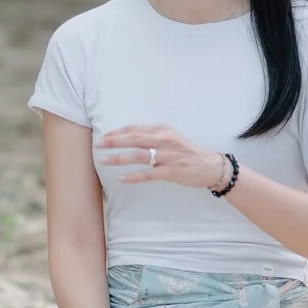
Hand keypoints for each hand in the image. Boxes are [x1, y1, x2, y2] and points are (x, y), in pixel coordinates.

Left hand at [98, 125, 229, 191]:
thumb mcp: (170, 138)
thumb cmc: (186, 152)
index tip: (104, 136)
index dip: (118, 132)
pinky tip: (122, 178)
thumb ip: (152, 136)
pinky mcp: (171, 171)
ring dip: (119, 158)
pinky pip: (148, 174)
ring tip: (104, 161)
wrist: (209, 165)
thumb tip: (128, 136)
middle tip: (99, 144)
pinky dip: (134, 176)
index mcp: (162, 130)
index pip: (135, 129)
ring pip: (139, 156)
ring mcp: (168, 156)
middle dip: (114, 141)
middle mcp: (164, 140)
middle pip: (134, 139)